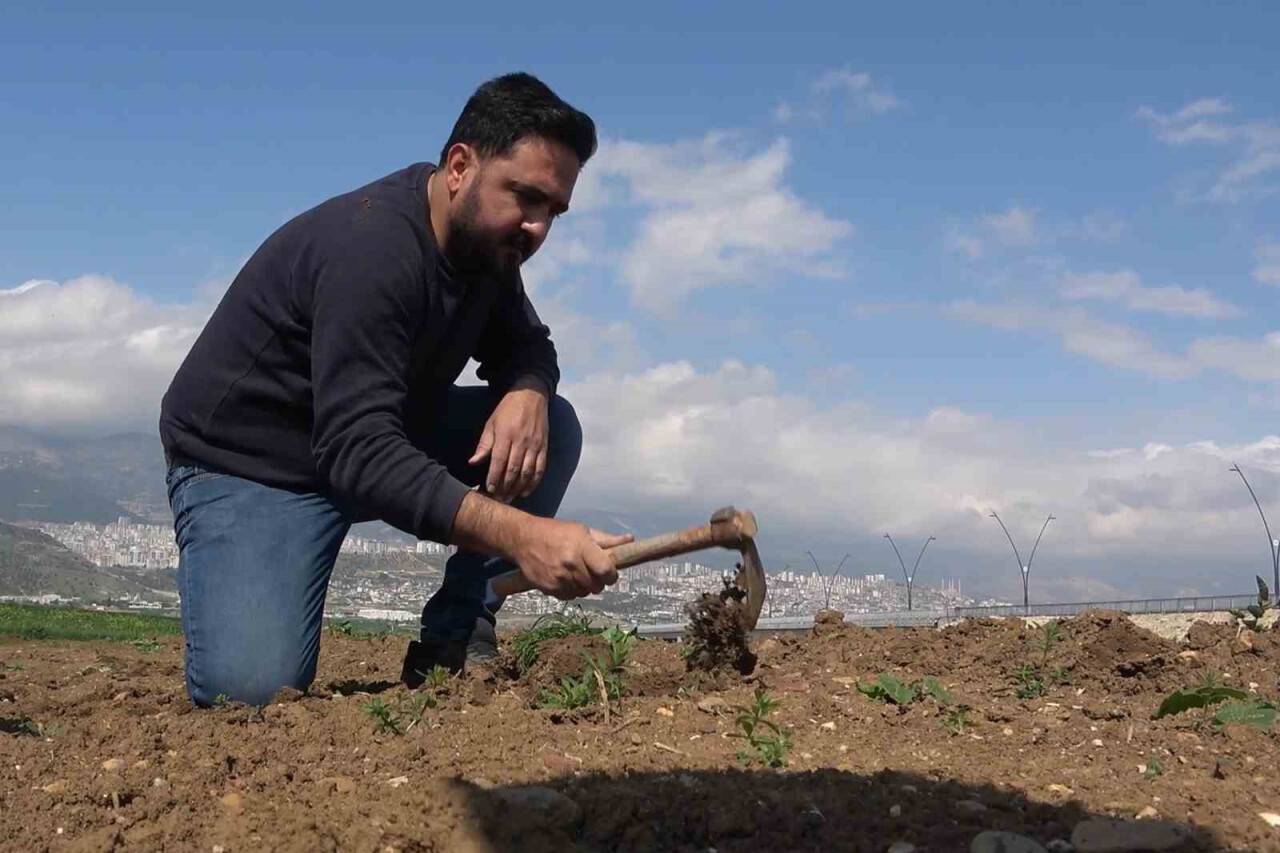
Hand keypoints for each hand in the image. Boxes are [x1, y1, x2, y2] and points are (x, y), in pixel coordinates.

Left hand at [469, 379, 548, 502]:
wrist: (531, 395)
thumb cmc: (507, 410)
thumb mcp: (491, 424)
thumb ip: (484, 445)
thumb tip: (473, 462)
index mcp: (505, 435)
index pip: (499, 461)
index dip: (494, 477)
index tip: (489, 489)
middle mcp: (521, 441)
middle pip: (513, 469)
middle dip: (505, 487)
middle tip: (499, 500)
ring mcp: (534, 445)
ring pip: (527, 472)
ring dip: (518, 488)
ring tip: (510, 498)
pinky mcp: (544, 447)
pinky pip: (540, 468)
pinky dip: (534, 482)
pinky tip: (526, 491)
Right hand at [513, 517, 633, 599]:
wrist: (523, 539)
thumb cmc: (555, 532)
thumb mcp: (582, 530)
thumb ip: (606, 540)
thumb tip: (630, 540)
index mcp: (581, 547)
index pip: (606, 570)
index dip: (611, 575)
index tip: (609, 573)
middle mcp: (570, 564)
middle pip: (596, 585)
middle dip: (598, 581)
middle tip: (592, 572)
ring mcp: (559, 578)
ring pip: (584, 593)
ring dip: (584, 586)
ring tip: (577, 573)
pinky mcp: (549, 589)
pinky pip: (570, 596)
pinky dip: (571, 590)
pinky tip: (565, 578)